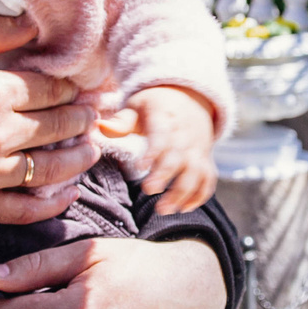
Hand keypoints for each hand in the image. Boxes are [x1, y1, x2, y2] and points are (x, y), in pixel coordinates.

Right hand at [0, 14, 100, 223]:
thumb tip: (34, 24)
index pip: (53, 88)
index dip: (75, 86)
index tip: (89, 86)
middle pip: (59, 127)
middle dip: (84, 118)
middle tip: (96, 115)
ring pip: (50, 170)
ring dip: (78, 159)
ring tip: (90, 150)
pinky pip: (22, 209)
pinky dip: (50, 204)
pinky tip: (65, 193)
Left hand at [123, 87, 218, 213]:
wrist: (191, 99)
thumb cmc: (155, 107)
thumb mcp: (137, 106)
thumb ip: (121, 121)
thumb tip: (99, 126)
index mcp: (165, 119)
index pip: (161, 135)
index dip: (153, 151)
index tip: (139, 166)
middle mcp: (185, 136)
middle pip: (179, 157)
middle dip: (165, 175)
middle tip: (148, 190)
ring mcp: (197, 149)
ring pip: (196, 173)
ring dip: (182, 193)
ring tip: (162, 209)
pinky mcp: (205, 160)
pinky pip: (208, 180)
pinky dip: (199, 196)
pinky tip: (183, 208)